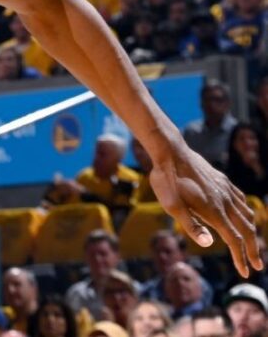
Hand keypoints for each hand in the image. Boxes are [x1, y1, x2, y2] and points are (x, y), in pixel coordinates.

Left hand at [149, 142, 263, 277]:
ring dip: (253, 232)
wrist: (170, 152)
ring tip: (254, 244)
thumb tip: (209, 244)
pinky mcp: (223, 181)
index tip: (245, 272)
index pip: (234, 240)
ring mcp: (226, 190)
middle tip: (257, 266)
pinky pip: (242, 200)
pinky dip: (248, 213)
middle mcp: (225, 202)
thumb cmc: (167, 181)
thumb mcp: (172, 206)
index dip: (240, 257)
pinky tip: (245, 216)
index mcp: (214, 211)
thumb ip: (191, 226)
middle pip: (246, 230)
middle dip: (253, 250)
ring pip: (247, 215)